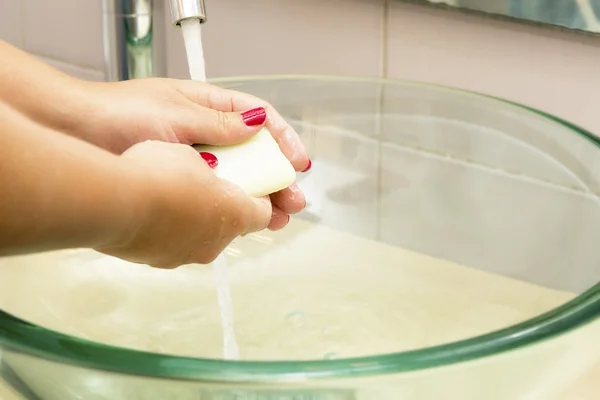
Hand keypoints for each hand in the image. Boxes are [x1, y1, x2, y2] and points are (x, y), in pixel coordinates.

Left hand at [81, 78, 309, 230]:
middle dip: (277, 179)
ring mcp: (192, 158)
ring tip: (275, 218)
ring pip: (236, 178)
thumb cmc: (118, 113)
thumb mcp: (176, 112)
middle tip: (293, 202)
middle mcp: (205, 133)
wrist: (76, 135)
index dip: (283, 141)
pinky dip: (229, 205)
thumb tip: (256, 124)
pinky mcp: (177, 181)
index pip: (258, 119)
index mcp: (208, 106)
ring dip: (258, 198)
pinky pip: (212, 194)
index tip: (298, 164)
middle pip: (253, 155)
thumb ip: (218, 122)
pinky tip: (240, 218)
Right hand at [96, 140, 271, 268]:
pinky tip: (152, 209)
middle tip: (209, 185)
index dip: (262, 199)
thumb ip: (211, 164)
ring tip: (174, 194)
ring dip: (196, 219)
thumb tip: (210, 169)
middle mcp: (215, 243)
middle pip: (232, 226)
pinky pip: (172, 243)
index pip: (264, 214)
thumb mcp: (191, 153)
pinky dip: (169, 229)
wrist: (111, 202)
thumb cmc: (157, 173)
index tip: (254, 187)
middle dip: (225, 207)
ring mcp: (185, 256)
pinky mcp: (158, 261)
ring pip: (201, 237)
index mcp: (235, 215)